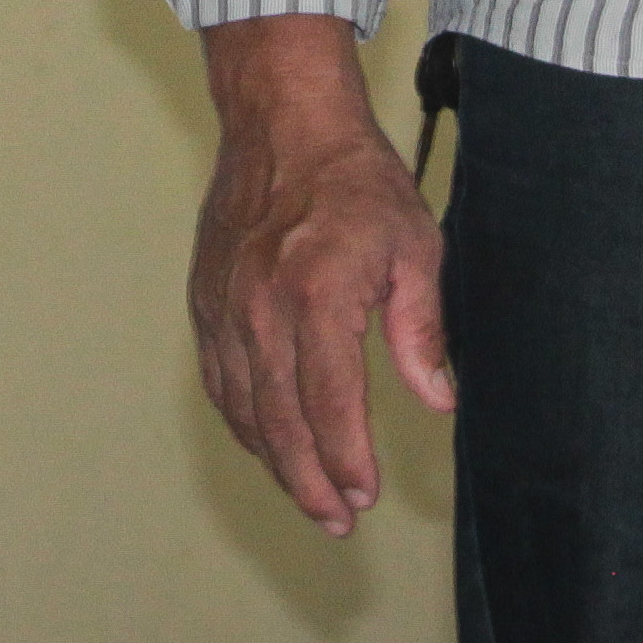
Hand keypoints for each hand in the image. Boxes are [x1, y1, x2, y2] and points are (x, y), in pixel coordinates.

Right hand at [187, 14, 455, 536]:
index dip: (347, 461)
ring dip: (275, 461)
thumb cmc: (356, 180)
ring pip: (243, 408)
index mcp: (314, 293)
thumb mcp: (414, 246)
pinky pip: (220, 379)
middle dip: (310, 481)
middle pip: (279, 421)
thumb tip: (437, 399)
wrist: (282, 120)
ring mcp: (224, 305)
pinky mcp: (205, 300)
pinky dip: (243, 421)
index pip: (328, 404)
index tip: (366, 499)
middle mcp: (259, 307)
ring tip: (311, 497)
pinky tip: (268, 443)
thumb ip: (422, 329)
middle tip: (338, 521)